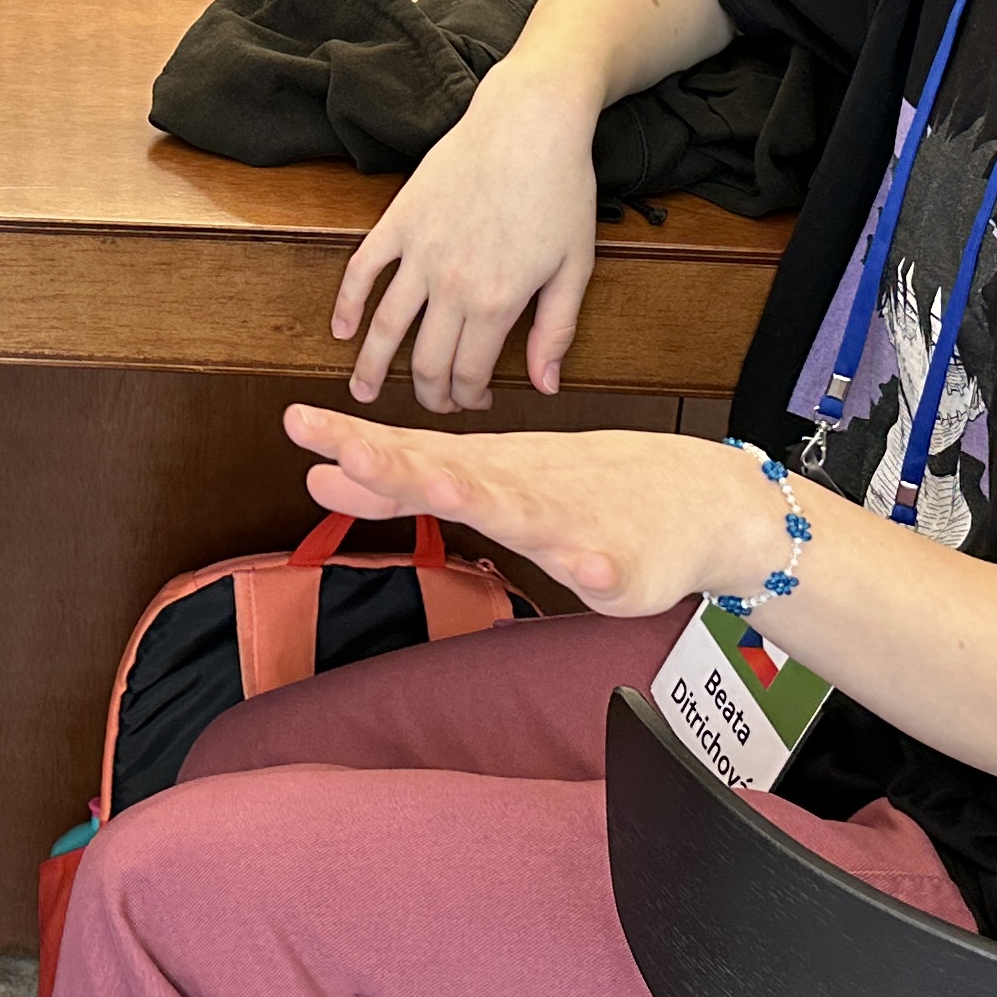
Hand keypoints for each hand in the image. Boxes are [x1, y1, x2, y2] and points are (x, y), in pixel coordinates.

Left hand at [282, 403, 748, 618]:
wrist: (697, 500)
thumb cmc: (575, 492)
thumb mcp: (479, 483)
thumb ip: (402, 489)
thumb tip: (318, 476)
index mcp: (485, 474)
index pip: (408, 456)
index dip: (356, 444)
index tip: (300, 425)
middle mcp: (522, 490)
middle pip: (454, 475)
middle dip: (402, 465)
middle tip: (348, 450)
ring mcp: (577, 524)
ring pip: (528, 514)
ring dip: (490, 500)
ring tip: (445, 486)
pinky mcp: (627, 566)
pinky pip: (611, 571)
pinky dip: (599, 568)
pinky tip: (588, 569)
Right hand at [331, 65, 605, 410]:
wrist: (529, 121)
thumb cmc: (560, 191)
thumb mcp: (574, 267)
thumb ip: (556, 331)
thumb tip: (544, 385)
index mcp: (496, 302)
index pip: (468, 373)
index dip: (468, 398)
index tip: (475, 402)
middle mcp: (450, 284)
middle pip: (426, 360)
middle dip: (426, 393)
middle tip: (430, 404)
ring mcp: (419, 252)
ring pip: (386, 326)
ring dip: (372, 366)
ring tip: (362, 392)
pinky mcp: (399, 221)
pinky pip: (362, 271)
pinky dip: (347, 305)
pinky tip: (343, 330)